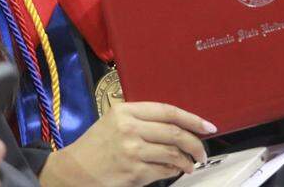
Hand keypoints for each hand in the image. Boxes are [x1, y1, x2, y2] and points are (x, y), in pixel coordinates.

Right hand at [39, 102, 213, 186]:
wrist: (75, 169)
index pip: (167, 111)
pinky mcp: (135, 172)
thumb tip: (176, 124)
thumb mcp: (113, 120)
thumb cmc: (96, 145)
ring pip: (173, 153)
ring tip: (191, 164)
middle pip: (174, 133)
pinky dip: (174, 170)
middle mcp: (130, 128)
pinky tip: (175, 170)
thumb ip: (140, 118)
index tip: (208, 126)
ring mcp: (132, 151)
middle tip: (202, 151)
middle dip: (195, 143)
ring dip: (187, 160)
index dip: (191, 119)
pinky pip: (164, 170)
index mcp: (125, 111)